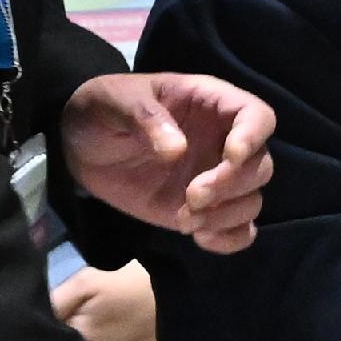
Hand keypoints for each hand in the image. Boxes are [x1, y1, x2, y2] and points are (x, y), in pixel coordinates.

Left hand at [61, 72, 275, 250]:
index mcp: (210, 105)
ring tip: (185, 220)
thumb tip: (177, 150)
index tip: (229, 157)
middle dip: (232, 186)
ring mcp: (215, 178)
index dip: (253, 136)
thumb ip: (144, 117)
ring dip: (226, 215)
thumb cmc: (102, 110)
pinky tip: (199, 237)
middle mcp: (223, 142)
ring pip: (252, 200)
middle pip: (260, 166)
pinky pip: (239, 229)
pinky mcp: (204, 210)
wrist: (79, 145)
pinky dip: (229, 239)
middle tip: (192, 196)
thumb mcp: (114, 101)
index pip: (257, 116)